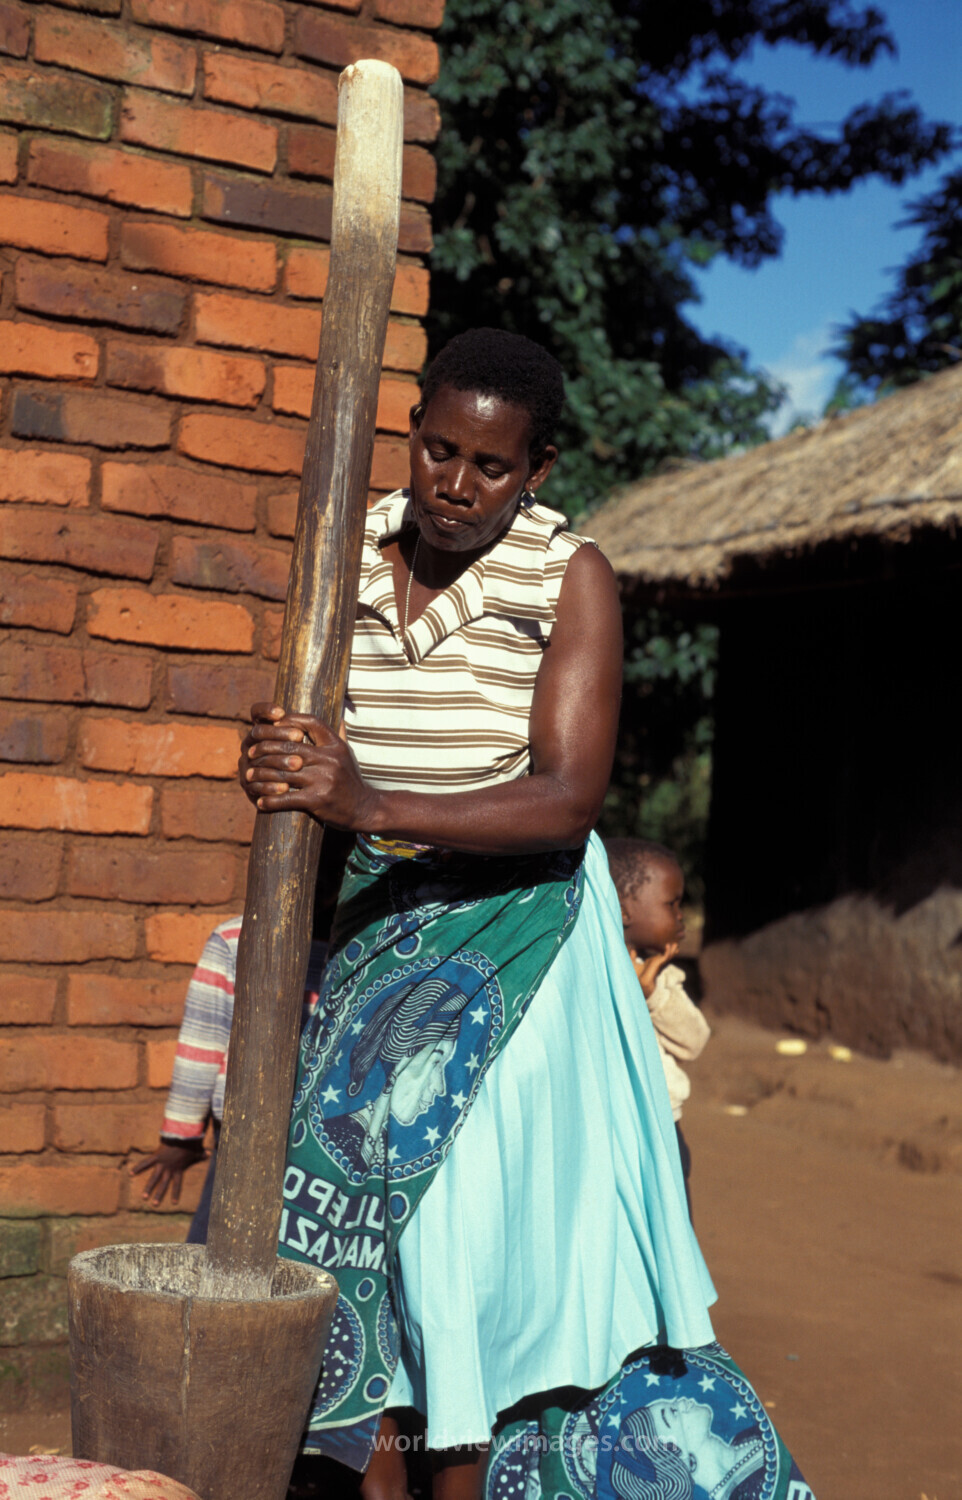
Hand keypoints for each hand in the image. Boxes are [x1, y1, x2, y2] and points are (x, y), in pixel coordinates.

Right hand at [129, 1142, 206, 1206]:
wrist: (183, 1136)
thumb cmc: (191, 1144)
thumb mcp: (197, 1151)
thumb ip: (202, 1155)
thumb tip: (209, 1154)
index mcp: (178, 1169)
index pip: (177, 1184)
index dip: (175, 1193)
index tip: (173, 1203)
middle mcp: (169, 1169)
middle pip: (164, 1184)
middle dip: (159, 1195)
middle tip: (154, 1205)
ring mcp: (162, 1164)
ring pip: (154, 1178)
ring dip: (148, 1187)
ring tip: (143, 1196)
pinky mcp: (156, 1156)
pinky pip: (146, 1163)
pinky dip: (138, 1167)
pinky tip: (131, 1172)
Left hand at [239, 703, 382, 830]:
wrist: (365, 809)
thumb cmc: (351, 781)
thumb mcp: (347, 754)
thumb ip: (339, 734)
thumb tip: (339, 712)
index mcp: (335, 746)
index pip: (310, 723)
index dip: (289, 720)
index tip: (272, 725)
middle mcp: (329, 759)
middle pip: (289, 746)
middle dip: (265, 749)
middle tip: (249, 753)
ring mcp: (323, 779)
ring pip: (283, 773)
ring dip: (261, 775)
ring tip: (249, 777)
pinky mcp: (318, 800)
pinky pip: (287, 798)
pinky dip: (271, 800)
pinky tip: (260, 802)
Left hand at [631, 941, 678, 998]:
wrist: (640, 982)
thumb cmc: (637, 975)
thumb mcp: (633, 963)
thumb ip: (633, 957)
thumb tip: (632, 950)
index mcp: (653, 963)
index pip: (661, 956)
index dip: (665, 952)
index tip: (668, 946)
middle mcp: (657, 963)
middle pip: (667, 956)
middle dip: (671, 950)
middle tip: (675, 944)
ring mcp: (659, 963)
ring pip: (668, 956)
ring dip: (672, 950)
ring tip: (676, 944)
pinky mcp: (660, 963)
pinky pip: (665, 956)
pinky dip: (667, 951)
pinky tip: (668, 945)